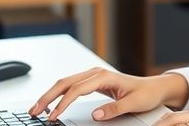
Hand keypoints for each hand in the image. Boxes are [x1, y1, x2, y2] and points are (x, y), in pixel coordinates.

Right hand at [27, 67, 188, 121]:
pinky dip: (58, 94)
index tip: (53, 117)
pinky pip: (70, 86)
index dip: (62, 104)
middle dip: (47, 97)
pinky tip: (51, 103)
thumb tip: (95, 114)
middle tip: (34, 111)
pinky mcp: (92, 82)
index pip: (76, 90)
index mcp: (104, 76)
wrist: (154, 87)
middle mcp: (96, 73)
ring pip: (65, 83)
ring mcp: (93, 76)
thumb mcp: (134, 103)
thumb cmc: (146, 93)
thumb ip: (115, 109)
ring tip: (37, 108)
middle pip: (64, 83)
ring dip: (49, 95)